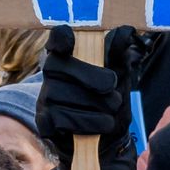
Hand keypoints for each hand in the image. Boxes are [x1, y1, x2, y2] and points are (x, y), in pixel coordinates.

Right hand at [36, 25, 140, 156]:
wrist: (108, 140)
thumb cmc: (110, 100)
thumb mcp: (120, 76)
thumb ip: (119, 54)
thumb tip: (125, 29)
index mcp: (69, 55)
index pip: (57, 38)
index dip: (61, 37)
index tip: (70, 40)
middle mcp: (51, 73)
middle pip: (65, 67)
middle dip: (97, 81)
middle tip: (114, 92)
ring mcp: (45, 97)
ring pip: (68, 97)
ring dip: (99, 108)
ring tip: (110, 113)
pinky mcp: (44, 121)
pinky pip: (65, 120)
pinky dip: (90, 125)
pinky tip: (98, 126)